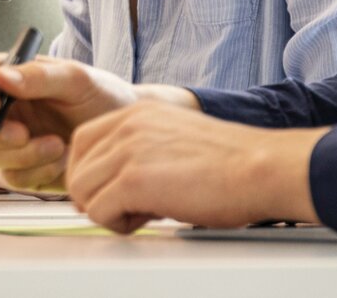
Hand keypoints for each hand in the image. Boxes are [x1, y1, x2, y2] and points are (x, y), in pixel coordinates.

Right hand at [0, 55, 136, 179]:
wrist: (125, 136)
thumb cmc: (102, 97)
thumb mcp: (78, 79)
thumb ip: (40, 76)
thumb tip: (2, 78)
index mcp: (9, 76)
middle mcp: (0, 108)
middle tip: (19, 135)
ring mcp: (6, 141)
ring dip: (21, 154)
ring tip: (59, 144)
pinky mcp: (19, 169)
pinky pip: (11, 177)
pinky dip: (37, 171)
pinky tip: (62, 159)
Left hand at [66, 100, 324, 232]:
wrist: (260, 168)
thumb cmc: (229, 163)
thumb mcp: (173, 140)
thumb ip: (139, 151)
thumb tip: (112, 183)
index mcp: (136, 112)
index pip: (82, 141)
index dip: (90, 173)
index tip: (108, 192)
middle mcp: (127, 125)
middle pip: (75, 168)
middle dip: (95, 195)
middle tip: (127, 207)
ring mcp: (127, 150)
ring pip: (81, 191)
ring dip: (106, 211)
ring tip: (141, 213)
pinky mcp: (133, 180)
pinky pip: (98, 212)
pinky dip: (118, 225)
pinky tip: (148, 219)